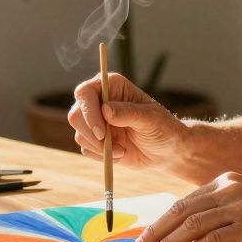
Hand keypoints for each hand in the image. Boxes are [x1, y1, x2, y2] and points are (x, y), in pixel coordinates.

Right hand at [68, 72, 185, 169]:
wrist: (166, 151)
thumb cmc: (163, 128)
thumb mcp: (151, 119)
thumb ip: (129, 113)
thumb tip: (106, 110)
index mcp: (112, 85)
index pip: (85, 92)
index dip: (88, 111)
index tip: (102, 132)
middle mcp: (99, 100)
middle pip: (75, 115)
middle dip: (92, 135)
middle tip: (111, 146)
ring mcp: (95, 120)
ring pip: (79, 134)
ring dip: (99, 147)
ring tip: (122, 150)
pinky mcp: (94, 139)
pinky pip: (85, 149)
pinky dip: (101, 155)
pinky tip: (120, 153)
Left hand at [130, 171, 241, 241]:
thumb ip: (225, 210)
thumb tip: (196, 231)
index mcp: (227, 181)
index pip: (185, 201)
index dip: (163, 221)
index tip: (148, 236)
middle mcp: (229, 188)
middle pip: (181, 210)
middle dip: (156, 231)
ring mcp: (239, 204)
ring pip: (192, 223)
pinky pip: (213, 238)